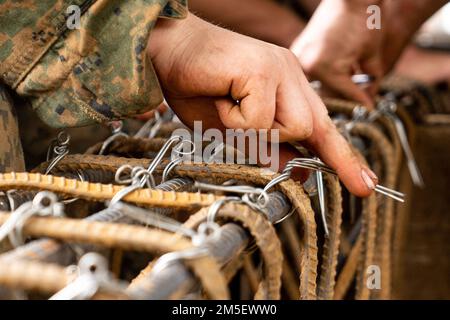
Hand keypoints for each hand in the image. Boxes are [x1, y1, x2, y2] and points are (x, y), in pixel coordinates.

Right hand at [147, 13, 377, 196]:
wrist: (169, 50)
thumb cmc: (198, 87)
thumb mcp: (236, 130)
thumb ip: (266, 149)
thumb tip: (296, 171)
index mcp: (287, 86)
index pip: (323, 127)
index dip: (344, 158)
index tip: (364, 185)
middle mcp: (290, 73)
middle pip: (313, 128)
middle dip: (280, 142)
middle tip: (240, 128)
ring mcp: (279, 69)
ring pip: (293, 127)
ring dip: (254, 131)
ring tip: (227, 108)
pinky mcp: (262, 69)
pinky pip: (261, 120)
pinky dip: (236, 121)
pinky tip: (221, 100)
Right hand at [291, 0, 383, 107]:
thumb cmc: (364, 17)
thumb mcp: (372, 55)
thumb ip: (370, 82)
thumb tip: (367, 101)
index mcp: (325, 68)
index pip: (346, 96)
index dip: (361, 104)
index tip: (369, 110)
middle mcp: (307, 66)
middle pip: (328, 96)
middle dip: (345, 99)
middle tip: (359, 102)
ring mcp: (299, 58)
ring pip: (316, 86)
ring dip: (331, 89)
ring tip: (347, 89)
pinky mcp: (298, 50)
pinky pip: (310, 73)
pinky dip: (322, 76)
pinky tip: (334, 75)